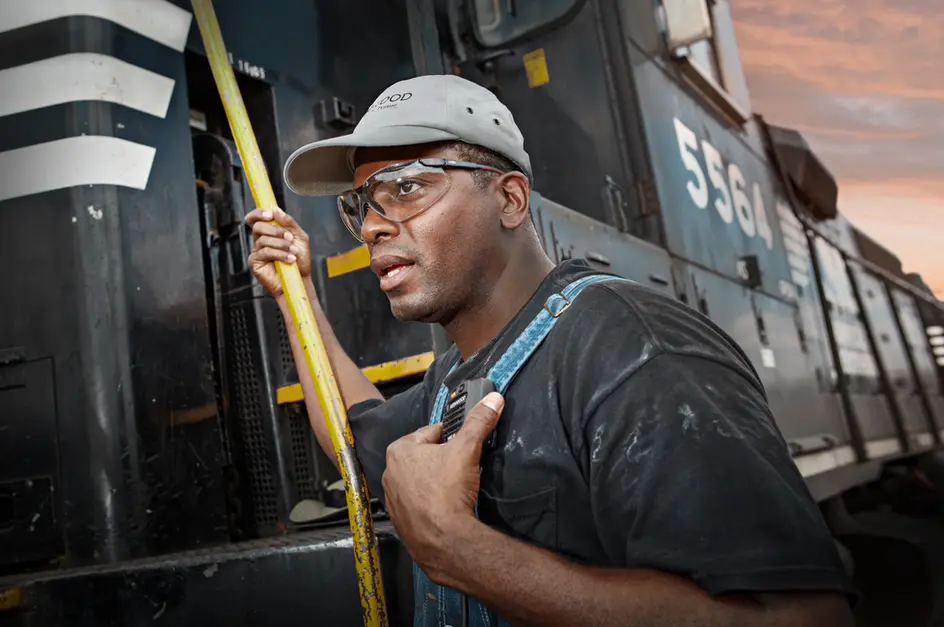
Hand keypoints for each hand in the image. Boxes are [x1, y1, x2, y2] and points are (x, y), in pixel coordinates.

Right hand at [246, 207, 311, 297]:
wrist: (301, 279)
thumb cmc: (300, 259)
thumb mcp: (300, 237)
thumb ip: (289, 223)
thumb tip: (276, 209)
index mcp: (269, 232)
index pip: (256, 219)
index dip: (258, 213)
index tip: (269, 214)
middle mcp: (260, 240)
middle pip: (258, 227)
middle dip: (276, 230)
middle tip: (289, 237)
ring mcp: (256, 251)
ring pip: (263, 239)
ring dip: (281, 244)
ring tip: (293, 252)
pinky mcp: (255, 263)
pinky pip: (265, 252)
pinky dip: (280, 254)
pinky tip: (290, 259)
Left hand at [382, 392, 504, 580]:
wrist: (444, 540)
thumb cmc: (447, 491)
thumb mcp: (467, 449)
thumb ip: (479, 422)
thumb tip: (493, 400)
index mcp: (399, 450)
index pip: (430, 432)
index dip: (451, 436)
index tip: (463, 443)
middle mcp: (390, 473)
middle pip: (424, 456)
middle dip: (442, 459)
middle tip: (462, 466)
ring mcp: (394, 499)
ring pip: (420, 480)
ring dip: (435, 481)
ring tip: (455, 488)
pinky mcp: (401, 520)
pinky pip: (418, 503)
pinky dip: (430, 502)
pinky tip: (446, 506)